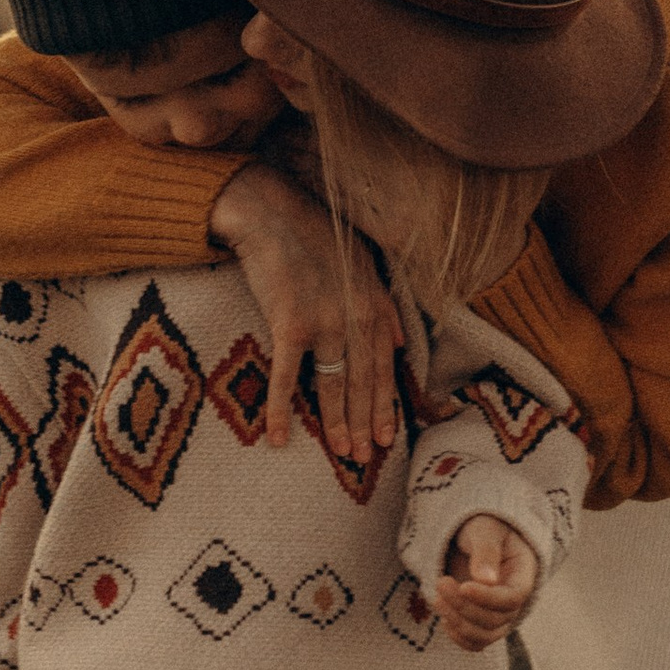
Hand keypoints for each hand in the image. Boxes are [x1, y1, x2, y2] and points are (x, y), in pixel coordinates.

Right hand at [208, 157, 400, 459]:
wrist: (269, 212)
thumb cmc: (313, 234)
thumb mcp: (362, 262)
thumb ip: (385, 304)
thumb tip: (401, 341)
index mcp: (373, 304)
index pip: (384, 366)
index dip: (386, 404)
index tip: (387, 436)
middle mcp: (354, 316)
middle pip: (364, 381)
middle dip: (366, 422)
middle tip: (366, 458)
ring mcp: (323, 321)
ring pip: (333, 384)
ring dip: (337, 422)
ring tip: (341, 453)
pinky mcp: (288, 323)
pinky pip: (284, 376)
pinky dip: (280, 409)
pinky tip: (278, 437)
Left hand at [430, 514, 540, 651]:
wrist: (475, 535)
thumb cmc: (484, 527)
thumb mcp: (485, 530)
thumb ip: (486, 552)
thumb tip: (486, 581)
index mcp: (524, 573)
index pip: (513, 598)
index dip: (488, 598)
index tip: (463, 586)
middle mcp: (515, 599)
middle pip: (497, 620)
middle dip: (465, 607)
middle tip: (441, 582)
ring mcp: (499, 613)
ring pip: (485, 635)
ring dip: (458, 623)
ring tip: (437, 599)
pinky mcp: (482, 621)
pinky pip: (476, 642)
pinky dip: (459, 637)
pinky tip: (444, 618)